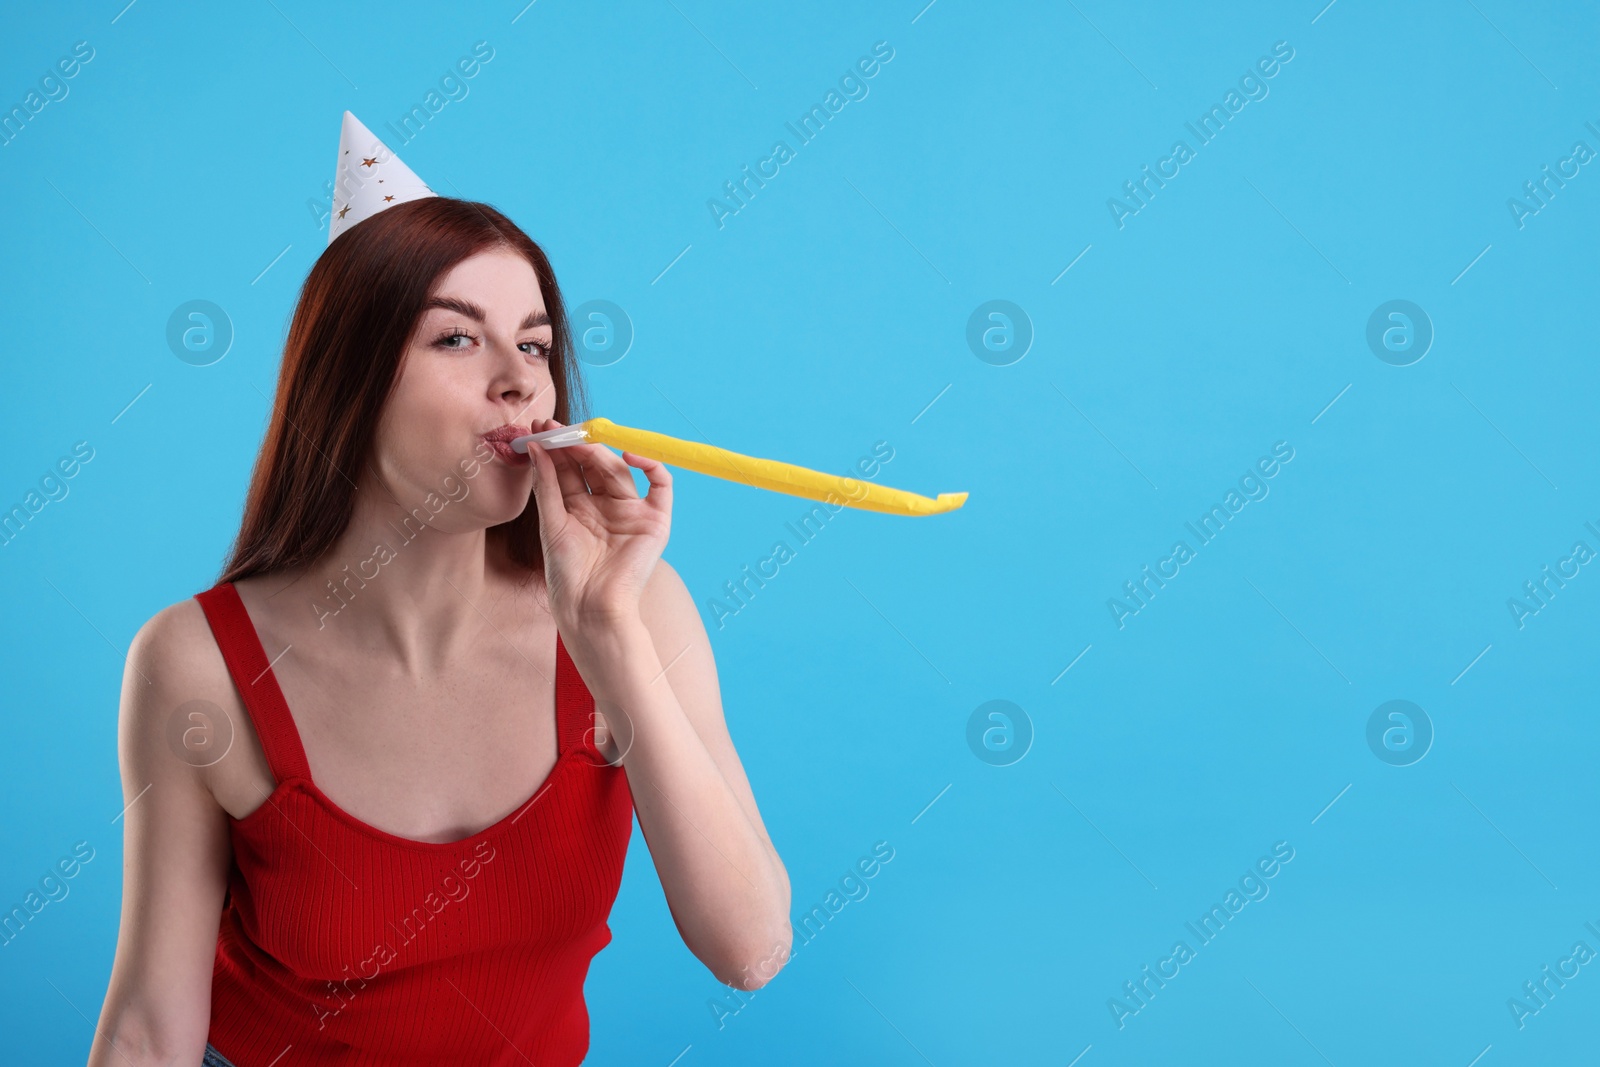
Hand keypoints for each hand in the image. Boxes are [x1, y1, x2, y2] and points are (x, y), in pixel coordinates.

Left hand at [525, 417, 671, 632]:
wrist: (590, 607)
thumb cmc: (567, 573)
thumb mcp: (551, 522)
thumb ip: (547, 483)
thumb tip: (535, 445)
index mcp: (580, 509)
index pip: (571, 469)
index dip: (557, 448)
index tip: (540, 429)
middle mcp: (606, 506)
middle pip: (594, 466)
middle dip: (576, 445)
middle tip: (558, 428)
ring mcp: (632, 512)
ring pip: (620, 470)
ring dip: (601, 453)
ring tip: (580, 442)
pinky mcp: (656, 520)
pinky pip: (661, 485)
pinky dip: (651, 465)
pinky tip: (629, 455)